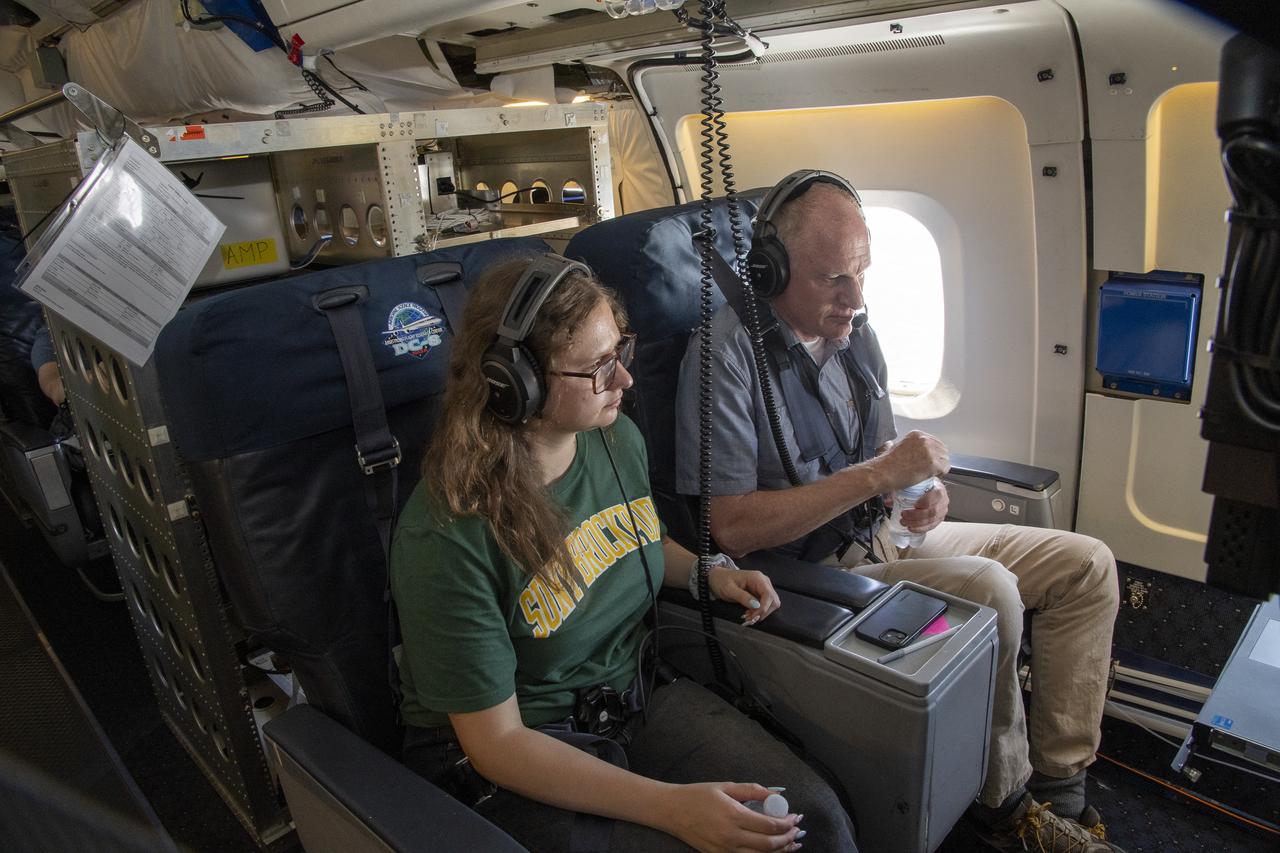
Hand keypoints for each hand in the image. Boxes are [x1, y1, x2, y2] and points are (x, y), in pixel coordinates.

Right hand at [663, 782, 804, 851]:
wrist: (671, 810)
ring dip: (780, 852)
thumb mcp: (726, 786)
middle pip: (769, 845)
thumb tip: (777, 794)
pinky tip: (772, 852)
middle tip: (797, 831)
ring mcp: (724, 850)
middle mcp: (730, 836)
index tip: (796, 816)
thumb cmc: (698, 795)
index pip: (769, 825)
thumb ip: (753, 790)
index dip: (787, 823)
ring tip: (792, 845)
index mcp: (733, 815)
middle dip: (788, 839)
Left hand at [708, 566, 780, 626]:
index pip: (768, 594)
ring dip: (762, 613)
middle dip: (764, 612)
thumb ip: (742, 597)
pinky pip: (765, 605)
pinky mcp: (760, 593)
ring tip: (748, 616)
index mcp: (757, 578)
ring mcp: (763, 587)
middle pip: (773, 600)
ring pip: (771, 604)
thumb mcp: (729, 589)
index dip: (764, 608)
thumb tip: (756, 606)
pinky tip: (750, 613)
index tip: (754, 616)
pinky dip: (759, 612)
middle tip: (750, 618)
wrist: (717, 577)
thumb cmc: (722, 581)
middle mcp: (763, 582)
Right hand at [874, 430, 948, 490]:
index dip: (934, 454)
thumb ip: (909, 445)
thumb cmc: (887, 463)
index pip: (936, 442)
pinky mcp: (933, 463)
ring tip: (927, 474)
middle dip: (938, 460)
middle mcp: (925, 440)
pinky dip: (939, 475)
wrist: (884, 472)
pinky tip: (928, 476)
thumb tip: (913, 449)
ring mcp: (930, 451)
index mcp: (918, 434)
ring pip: (945, 460)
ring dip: (939, 468)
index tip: (928, 461)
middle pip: (943, 450)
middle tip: (929, 470)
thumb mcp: (897, 445)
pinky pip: (945, 469)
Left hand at [901, 480, 947, 532]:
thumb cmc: (921, 486)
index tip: (914, 505)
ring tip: (905, 523)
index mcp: (938, 488)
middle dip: (916, 516)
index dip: (925, 501)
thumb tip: (888, 502)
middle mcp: (943, 500)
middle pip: (932, 511)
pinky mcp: (939, 519)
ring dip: (917, 524)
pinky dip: (921, 529)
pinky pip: (932, 526)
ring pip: (932, 520)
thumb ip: (900, 492)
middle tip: (904, 516)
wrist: (930, 489)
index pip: (936, 495)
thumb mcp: (912, 485)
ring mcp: (942, 511)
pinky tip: (911, 529)